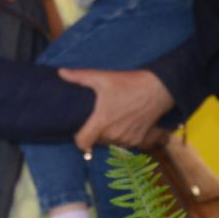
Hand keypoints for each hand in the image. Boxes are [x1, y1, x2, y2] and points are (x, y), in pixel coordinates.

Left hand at [59, 68, 173, 151]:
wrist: (158, 88)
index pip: (82, 143)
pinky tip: (127, 124)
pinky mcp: (140, 140)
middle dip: (96, 133)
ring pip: (112, 143)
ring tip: (115, 118)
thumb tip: (60, 72)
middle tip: (100, 117)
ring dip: (110, 135)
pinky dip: (125, 138)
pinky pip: (127, 145)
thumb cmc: (129, 83)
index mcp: (101, 122)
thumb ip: (79, 77)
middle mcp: (113, 135)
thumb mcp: (102, 78)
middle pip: (97, 142)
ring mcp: (128, 139)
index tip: (81, 130)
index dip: (79, 139)